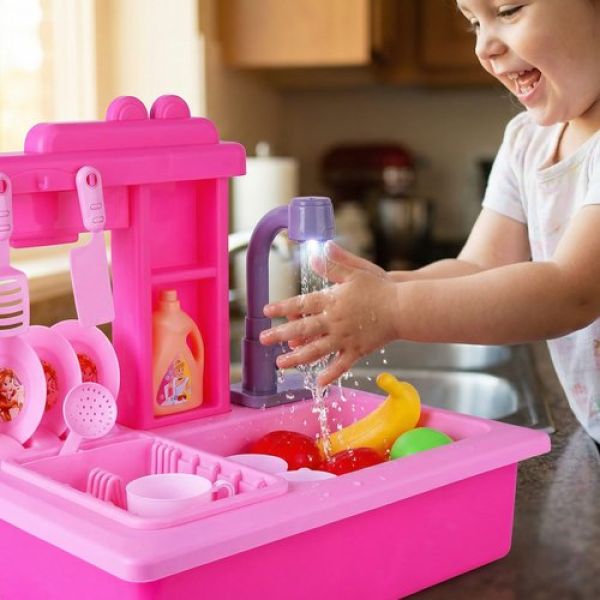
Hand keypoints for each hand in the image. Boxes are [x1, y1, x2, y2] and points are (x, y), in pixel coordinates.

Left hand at [260, 244, 398, 386]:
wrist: (403, 308)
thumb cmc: (380, 288)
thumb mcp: (356, 271)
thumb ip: (334, 264)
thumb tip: (317, 252)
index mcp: (332, 300)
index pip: (301, 303)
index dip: (282, 307)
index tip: (266, 310)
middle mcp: (334, 321)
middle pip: (302, 329)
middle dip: (280, 335)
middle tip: (263, 339)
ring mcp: (345, 338)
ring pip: (316, 350)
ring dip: (296, 358)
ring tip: (280, 364)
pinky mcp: (357, 350)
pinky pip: (341, 365)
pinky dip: (329, 374)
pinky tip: (318, 381)